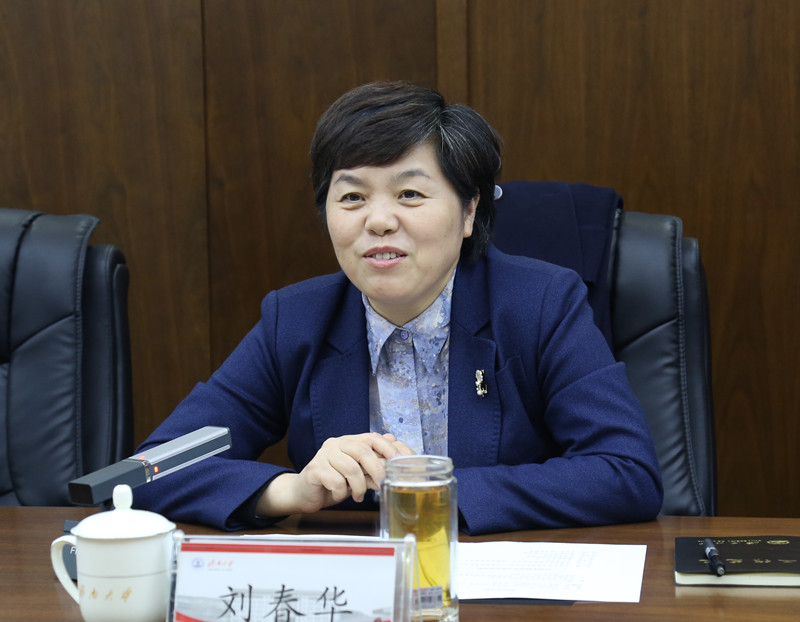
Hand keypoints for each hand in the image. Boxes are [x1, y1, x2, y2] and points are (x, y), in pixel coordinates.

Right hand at [257, 432, 413, 515]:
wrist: (304, 494)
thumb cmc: (333, 483)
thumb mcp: (358, 474)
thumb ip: (373, 463)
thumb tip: (395, 448)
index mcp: (348, 442)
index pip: (371, 437)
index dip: (387, 447)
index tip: (399, 459)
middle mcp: (336, 444)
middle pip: (362, 450)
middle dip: (376, 468)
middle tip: (382, 483)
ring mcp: (324, 455)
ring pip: (351, 468)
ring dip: (359, 486)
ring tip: (358, 497)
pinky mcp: (315, 469)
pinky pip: (336, 481)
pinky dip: (342, 492)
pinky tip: (339, 496)